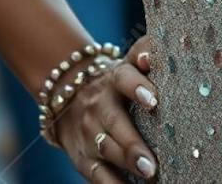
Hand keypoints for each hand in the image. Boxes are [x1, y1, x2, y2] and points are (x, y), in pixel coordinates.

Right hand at [54, 38, 159, 180]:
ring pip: (105, 150)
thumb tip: (151, 54)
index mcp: (115, 79)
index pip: (125, 78)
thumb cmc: (115, 81)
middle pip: (114, 123)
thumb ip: (145, 51)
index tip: (154, 100)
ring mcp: (88, 133)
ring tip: (149, 175)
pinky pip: (96, 175)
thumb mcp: (127, 63)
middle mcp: (99, 106)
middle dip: (132, 144)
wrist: (67, 95)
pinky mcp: (82, 158)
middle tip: (152, 162)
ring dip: (125, 164)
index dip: (138, 87)